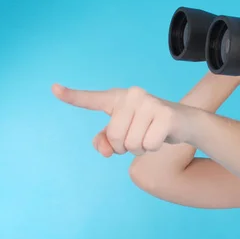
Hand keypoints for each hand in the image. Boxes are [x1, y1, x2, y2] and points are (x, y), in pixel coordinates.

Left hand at [52, 84, 189, 156]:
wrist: (185, 123)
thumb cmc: (151, 127)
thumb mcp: (126, 135)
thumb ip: (107, 142)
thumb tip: (103, 149)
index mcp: (118, 99)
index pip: (92, 99)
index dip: (72, 96)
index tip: (54, 89)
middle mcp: (132, 95)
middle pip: (114, 137)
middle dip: (124, 147)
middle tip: (138, 137)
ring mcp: (149, 103)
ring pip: (131, 143)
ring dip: (141, 149)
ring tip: (151, 136)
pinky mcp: (165, 114)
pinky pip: (148, 145)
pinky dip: (154, 148)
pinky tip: (161, 137)